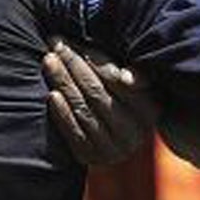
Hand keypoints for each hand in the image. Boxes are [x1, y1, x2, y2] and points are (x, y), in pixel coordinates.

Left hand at [43, 41, 158, 165]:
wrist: (119, 138)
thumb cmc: (124, 98)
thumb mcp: (135, 83)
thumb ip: (130, 70)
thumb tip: (125, 76)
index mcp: (150, 108)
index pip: (116, 79)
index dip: (93, 58)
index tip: (72, 42)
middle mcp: (135, 132)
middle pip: (96, 92)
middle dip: (73, 65)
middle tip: (55, 45)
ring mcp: (114, 149)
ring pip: (83, 109)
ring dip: (63, 82)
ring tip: (49, 61)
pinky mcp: (94, 158)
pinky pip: (74, 133)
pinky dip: (62, 112)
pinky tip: (52, 94)